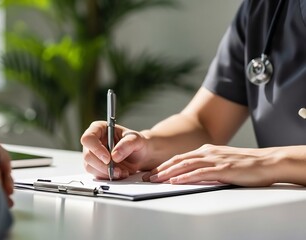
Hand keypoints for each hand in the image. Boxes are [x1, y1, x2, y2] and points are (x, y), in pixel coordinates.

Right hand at [80, 121, 147, 179]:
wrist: (140, 155)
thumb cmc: (137, 143)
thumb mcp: (137, 139)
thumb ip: (127, 144)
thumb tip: (115, 155)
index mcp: (99, 129)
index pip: (88, 138)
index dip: (96, 149)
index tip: (108, 158)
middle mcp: (94, 141)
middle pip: (87, 155)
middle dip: (103, 165)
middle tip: (117, 169)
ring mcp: (93, 155)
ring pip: (90, 167)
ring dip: (106, 173)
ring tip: (121, 172)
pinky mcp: (96, 167)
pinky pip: (96, 174)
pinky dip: (108, 177)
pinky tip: (119, 173)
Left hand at [143, 144, 278, 186]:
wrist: (268, 161)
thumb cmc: (246, 163)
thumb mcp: (222, 160)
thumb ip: (207, 164)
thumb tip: (193, 172)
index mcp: (206, 150)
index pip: (180, 158)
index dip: (164, 165)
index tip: (152, 173)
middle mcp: (207, 152)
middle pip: (178, 160)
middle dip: (160, 170)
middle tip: (147, 178)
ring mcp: (214, 160)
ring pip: (185, 165)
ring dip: (168, 173)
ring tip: (155, 180)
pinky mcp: (222, 169)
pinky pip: (199, 173)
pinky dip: (185, 177)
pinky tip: (175, 181)